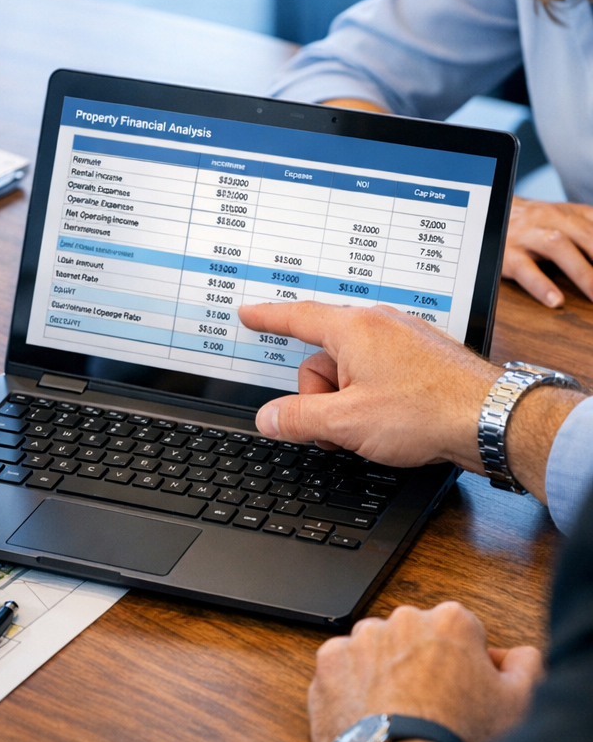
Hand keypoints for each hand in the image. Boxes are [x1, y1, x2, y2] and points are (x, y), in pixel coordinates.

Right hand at [237, 301, 585, 499]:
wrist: (492, 418)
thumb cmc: (426, 412)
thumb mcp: (346, 422)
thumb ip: (297, 418)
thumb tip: (268, 418)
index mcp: (353, 329)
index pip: (296, 317)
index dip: (268, 318)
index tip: (249, 314)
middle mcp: (378, 323)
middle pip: (322, 358)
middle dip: (320, 397)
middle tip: (338, 428)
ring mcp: (403, 337)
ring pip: (350, 368)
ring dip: (348, 401)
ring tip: (373, 427)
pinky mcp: (421, 354)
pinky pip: (378, 370)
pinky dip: (373, 394)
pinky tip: (393, 418)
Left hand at [309, 602, 542, 741]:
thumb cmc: (461, 736)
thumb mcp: (518, 703)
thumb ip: (523, 665)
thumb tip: (514, 655)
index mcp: (449, 621)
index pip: (458, 629)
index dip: (462, 660)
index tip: (461, 688)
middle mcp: (401, 619)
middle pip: (413, 636)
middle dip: (419, 661)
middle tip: (428, 705)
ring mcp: (360, 638)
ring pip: (374, 649)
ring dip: (381, 670)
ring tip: (395, 713)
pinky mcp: (329, 661)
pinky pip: (341, 669)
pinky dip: (349, 687)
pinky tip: (367, 714)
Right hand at [503, 197, 592, 307]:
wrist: (484, 215)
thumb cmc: (528, 225)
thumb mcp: (562, 221)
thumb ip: (587, 230)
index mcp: (569, 212)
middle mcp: (550, 219)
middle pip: (586, 236)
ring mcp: (527, 236)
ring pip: (559, 248)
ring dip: (584, 272)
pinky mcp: (505, 254)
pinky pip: (524, 269)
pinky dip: (541, 285)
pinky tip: (555, 300)